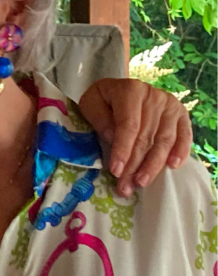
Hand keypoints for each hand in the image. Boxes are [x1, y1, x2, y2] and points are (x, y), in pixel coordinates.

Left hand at [79, 78, 192, 195]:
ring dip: (153, 165)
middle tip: (126, 186)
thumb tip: (114, 140)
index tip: (116, 171)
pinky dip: (180, 151)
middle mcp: (154, 96)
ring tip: (141, 182)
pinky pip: (184, 135)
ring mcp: (170, 105)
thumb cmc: (104, 99)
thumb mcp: (91, 103)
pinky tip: (172, 166)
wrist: (119, 89)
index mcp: (131, 91)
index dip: (123, 150)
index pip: (129, 126)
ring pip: (164, 140)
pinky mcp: (181, 113)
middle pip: (146, 137)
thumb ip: (100, 120)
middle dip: (135, 164)